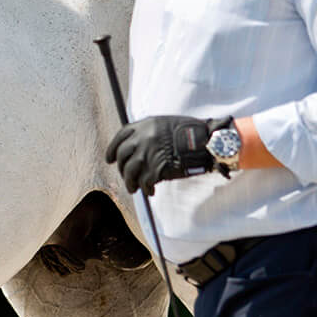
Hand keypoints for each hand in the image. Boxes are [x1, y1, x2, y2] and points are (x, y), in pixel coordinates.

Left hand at [103, 115, 228, 195]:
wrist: (207, 142)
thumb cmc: (191, 133)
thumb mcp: (166, 125)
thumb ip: (149, 133)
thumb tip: (137, 148)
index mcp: (145, 125)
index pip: (120, 137)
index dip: (112, 149)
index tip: (109, 159)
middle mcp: (143, 138)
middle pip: (122, 156)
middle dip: (121, 169)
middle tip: (125, 177)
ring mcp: (148, 153)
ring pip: (129, 171)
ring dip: (130, 182)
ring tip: (133, 189)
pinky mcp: (157, 169)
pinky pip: (144, 182)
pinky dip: (146, 189)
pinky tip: (150, 192)